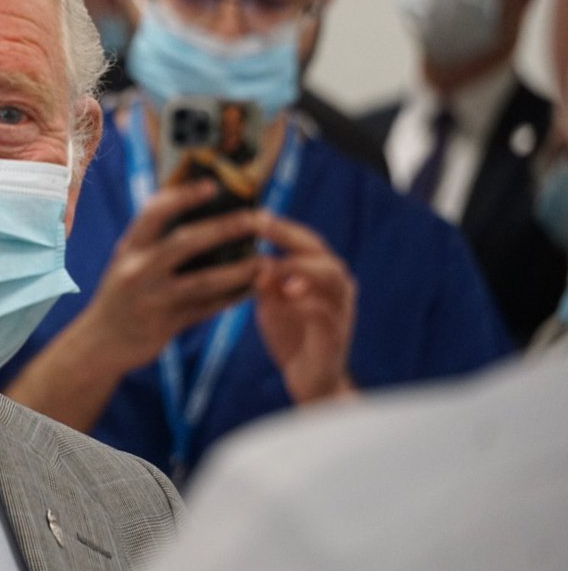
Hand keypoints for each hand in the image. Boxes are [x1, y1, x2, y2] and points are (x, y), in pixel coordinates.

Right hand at [79, 179, 264, 372]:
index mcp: (128, 248)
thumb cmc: (120, 296)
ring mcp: (152, 298)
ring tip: (265, 261)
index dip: (183, 196)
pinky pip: (207, 309)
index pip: (154, 212)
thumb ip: (152, 242)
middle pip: (185, 243)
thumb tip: (195, 213)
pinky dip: (232, 299)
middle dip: (223, 228)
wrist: (100, 343)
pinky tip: (254, 290)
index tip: (211, 185)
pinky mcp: (165, 324)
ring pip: (203, 281)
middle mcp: (137, 270)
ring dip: (238, 271)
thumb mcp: (127, 262)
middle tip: (256, 219)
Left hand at [253, 214, 356, 403]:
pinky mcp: (337, 335)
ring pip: (330, 275)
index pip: (305, 241)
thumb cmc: (291, 336)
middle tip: (261, 226)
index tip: (255, 215)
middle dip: (289, 236)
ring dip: (299, 265)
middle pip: (319, 250)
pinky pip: (327, 311)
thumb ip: (265, 283)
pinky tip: (287, 293)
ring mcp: (341, 309)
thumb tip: (256, 261)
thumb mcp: (270, 305)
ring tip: (273, 262)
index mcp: (321, 275)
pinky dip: (306, 299)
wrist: (311, 381)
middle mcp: (337, 286)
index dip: (282, 227)